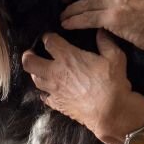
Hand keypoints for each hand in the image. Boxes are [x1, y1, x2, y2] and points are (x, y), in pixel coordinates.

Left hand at [21, 30, 143, 143]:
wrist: (110, 112)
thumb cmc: (112, 83)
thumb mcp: (115, 57)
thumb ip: (106, 42)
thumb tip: (101, 30)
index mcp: (68, 57)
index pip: (48, 41)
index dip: (47, 36)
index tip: (50, 36)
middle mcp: (56, 72)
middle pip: (29, 62)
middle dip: (28, 55)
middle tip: (33, 53)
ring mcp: (54, 90)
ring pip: (35, 79)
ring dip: (36, 73)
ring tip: (41, 70)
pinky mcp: (57, 104)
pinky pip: (44, 96)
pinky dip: (45, 92)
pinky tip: (50, 90)